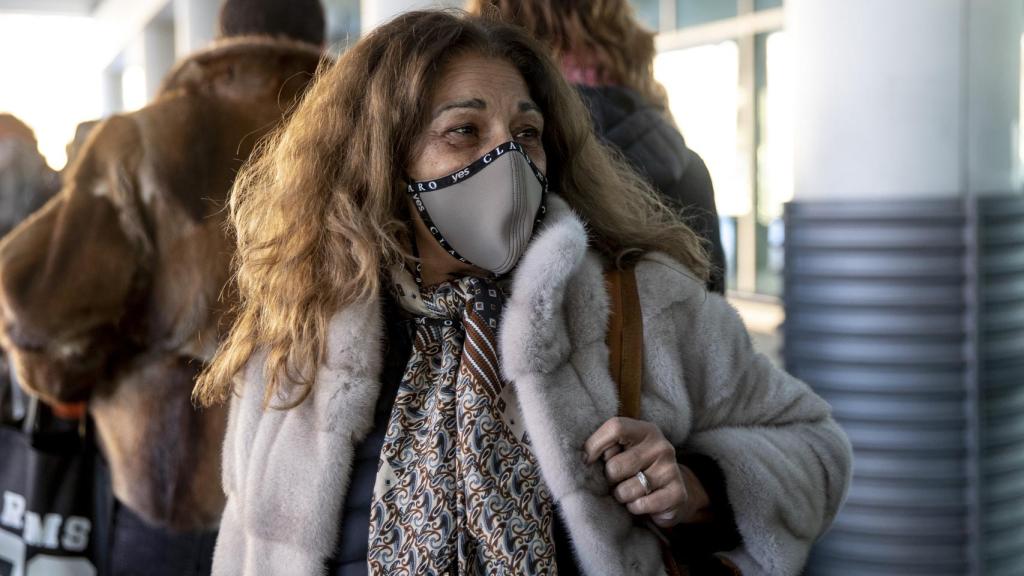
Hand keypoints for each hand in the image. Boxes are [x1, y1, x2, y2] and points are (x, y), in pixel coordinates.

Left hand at [584, 417, 710, 527]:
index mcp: (646, 430)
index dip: (595, 445)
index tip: (587, 460)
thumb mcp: (624, 451)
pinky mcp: (677, 493)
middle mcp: (661, 447)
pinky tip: (641, 502)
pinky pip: (640, 505)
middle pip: (615, 466)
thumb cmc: (637, 469)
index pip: (615, 428)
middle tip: (618, 481)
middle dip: (610, 479)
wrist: (672, 492)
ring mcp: (670, 470)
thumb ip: (606, 447)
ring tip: (630, 492)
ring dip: (621, 497)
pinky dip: (635, 508)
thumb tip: (584, 458)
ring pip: (625, 490)